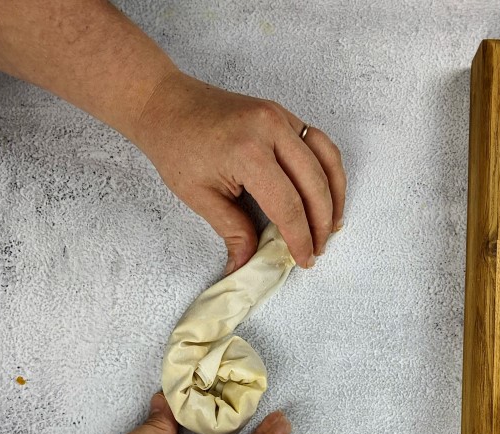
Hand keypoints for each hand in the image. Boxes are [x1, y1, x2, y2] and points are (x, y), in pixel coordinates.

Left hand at [134, 72, 346, 271]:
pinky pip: (319, 142)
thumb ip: (232, 231)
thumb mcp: (200, 197)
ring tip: (331, 226)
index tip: (304, 260)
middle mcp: (271, 129)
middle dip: (320, 223)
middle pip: (314, 184)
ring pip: (326, 161)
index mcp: (247, 151)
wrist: (165, 104)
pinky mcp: (282, 114)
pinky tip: (328, 193)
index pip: (287, 205)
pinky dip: (329, 170)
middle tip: (317, 250)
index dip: (299, 238)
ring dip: (334, 196)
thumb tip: (246, 265)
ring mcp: (280, 116)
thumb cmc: (177, 147)